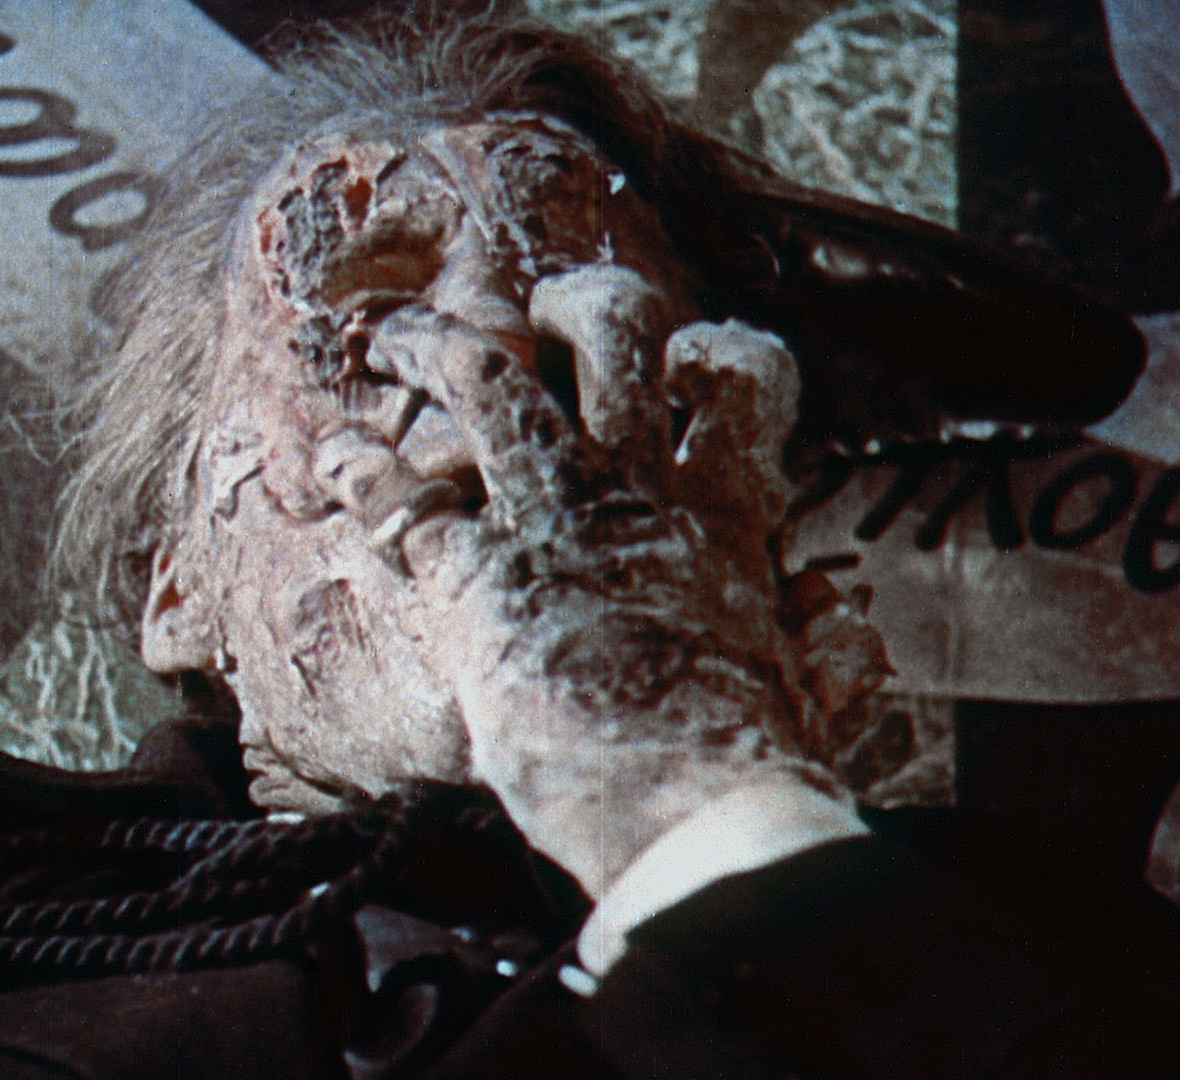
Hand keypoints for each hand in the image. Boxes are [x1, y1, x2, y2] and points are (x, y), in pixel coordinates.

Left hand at [318, 268, 861, 895]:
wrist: (688, 811)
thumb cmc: (746, 762)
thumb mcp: (801, 685)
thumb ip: (817, 641)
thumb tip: (846, 626)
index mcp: (721, 511)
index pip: (741, 376)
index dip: (715, 346)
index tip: (684, 356)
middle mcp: (635, 490)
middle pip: (611, 335)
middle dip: (574, 303)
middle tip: (538, 313)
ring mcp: (548, 520)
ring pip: (488, 376)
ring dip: (435, 343)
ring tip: (397, 336)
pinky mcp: (470, 576)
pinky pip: (398, 493)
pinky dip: (357, 466)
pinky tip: (332, 455)